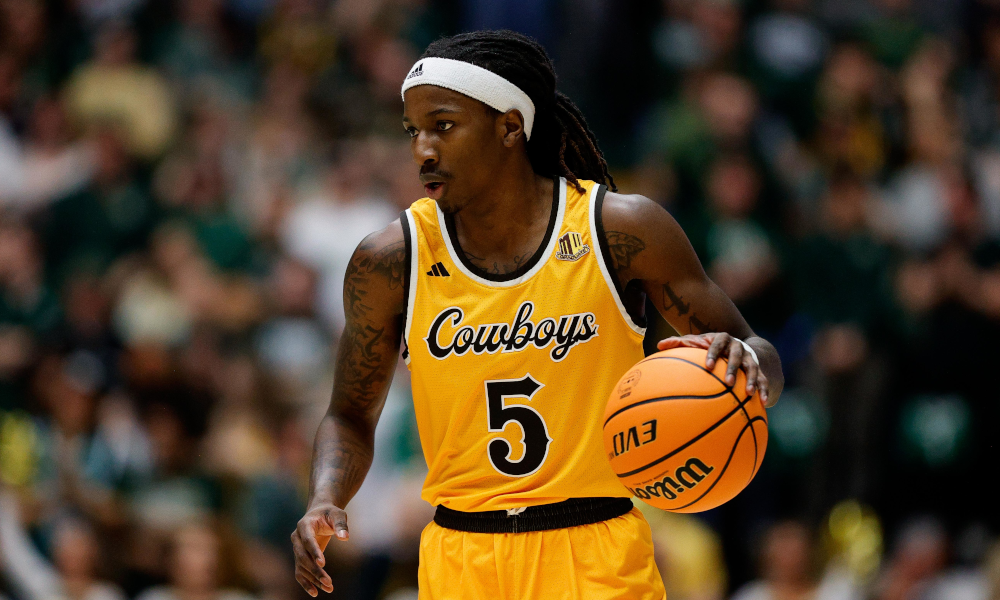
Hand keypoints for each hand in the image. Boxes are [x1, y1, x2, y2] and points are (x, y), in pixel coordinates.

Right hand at [291, 503, 348, 595]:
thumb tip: (345, 537)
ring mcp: (296, 548)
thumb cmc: (330, 513)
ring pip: (301, 567)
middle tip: (328, 581)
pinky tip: (315, 592)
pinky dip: (306, 582)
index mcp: (304, 525)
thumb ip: (341, 525)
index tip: (323, 563)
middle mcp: (296, 537)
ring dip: (313, 579)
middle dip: (315, 570)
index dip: (314, 552)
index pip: (307, 540)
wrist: (320, 513)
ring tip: (328, 588)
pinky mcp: (300, 557)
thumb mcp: (338, 514)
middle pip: (302, 556)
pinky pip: (300, 572)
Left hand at [657, 333, 771, 406]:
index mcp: (722, 339)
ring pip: (753, 368)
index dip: (713, 353)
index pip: (717, 343)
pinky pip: (765, 380)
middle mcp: (738, 347)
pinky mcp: (760, 370)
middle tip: (728, 382)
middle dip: (734, 368)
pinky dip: (765, 391)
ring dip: (752, 380)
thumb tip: (659, 345)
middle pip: (738, 355)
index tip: (708, 366)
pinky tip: (763, 403)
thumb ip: (679, 343)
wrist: (738, 346)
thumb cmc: (710, 347)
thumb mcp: (696, 343)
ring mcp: (750, 358)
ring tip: (749, 394)